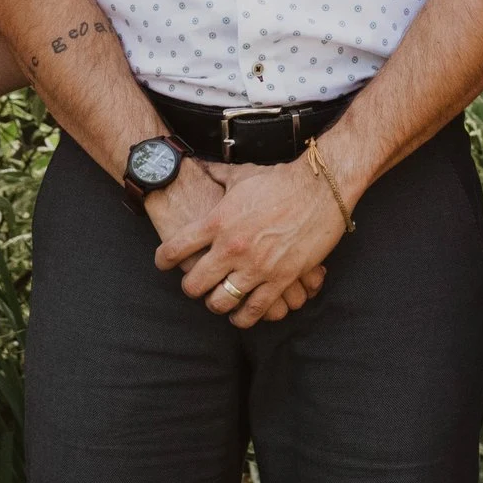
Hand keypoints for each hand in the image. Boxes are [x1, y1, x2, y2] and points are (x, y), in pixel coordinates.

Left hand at [154, 158, 346, 329]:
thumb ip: (216, 175)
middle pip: (194, 283)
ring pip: (221, 302)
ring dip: (216, 304)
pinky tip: (240, 315)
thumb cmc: (280, 179)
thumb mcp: (241, 175)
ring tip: (217, 301)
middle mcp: (232, 247)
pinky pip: (255, 310)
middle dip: (191, 287)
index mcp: (218, 221)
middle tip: (194, 285)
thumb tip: (199, 165)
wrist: (319, 188)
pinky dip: (244, 317)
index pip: (176, 248)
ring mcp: (256, 266)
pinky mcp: (280, 279)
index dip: (164, 259)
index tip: (163, 263)